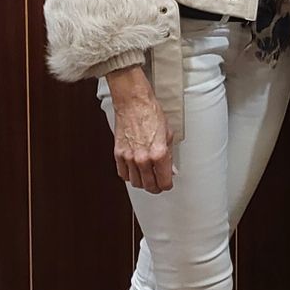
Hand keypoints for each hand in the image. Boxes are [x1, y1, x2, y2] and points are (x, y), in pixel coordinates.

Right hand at [107, 65, 172, 193]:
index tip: (167, 182)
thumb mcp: (168, 134)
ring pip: (136, 183)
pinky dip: (129, 175)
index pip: (164, 182)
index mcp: (159, 154)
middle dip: (156, 186)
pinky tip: (134, 170)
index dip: (167, 184)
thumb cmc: (150, 113)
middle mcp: (143, 158)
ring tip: (147, 176)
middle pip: (150, 186)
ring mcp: (129, 157)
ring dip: (142, 182)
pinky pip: (123, 174)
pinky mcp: (118, 154)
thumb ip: (169, 155)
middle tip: (158, 182)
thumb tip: (170, 169)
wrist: (133, 102)